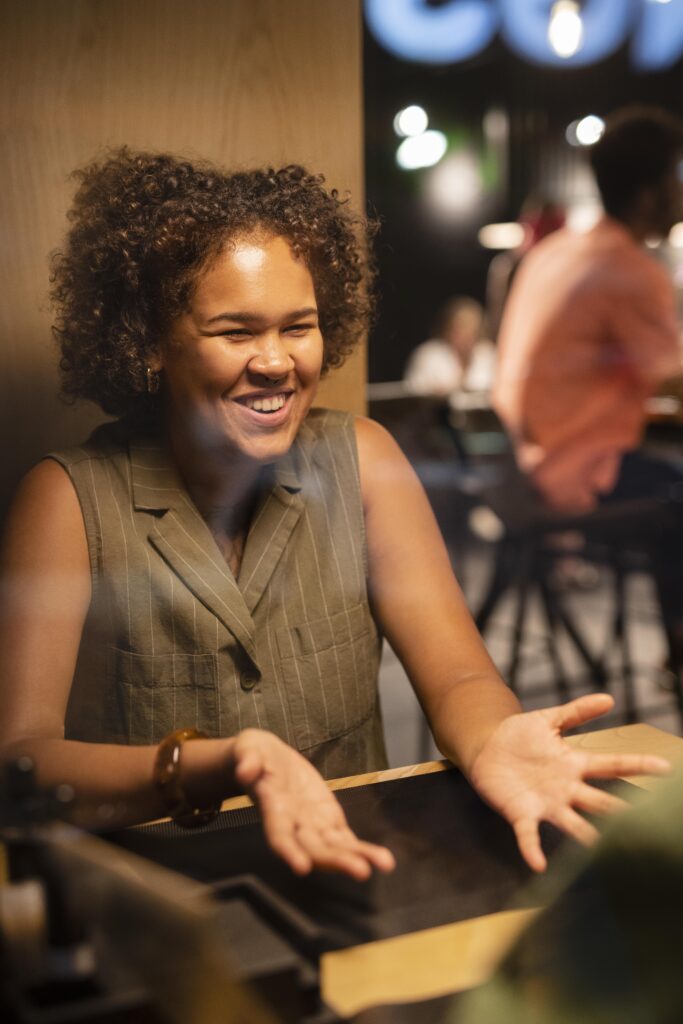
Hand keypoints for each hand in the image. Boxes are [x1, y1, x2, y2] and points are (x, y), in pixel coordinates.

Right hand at [229, 729, 395, 879]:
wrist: (265, 759)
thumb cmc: (253, 755)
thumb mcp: (247, 749)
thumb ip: (248, 759)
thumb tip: (247, 769)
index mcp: (272, 808)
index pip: (279, 834)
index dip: (289, 851)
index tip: (302, 867)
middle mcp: (293, 824)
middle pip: (314, 848)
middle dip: (336, 860)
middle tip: (360, 870)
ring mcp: (312, 824)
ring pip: (334, 846)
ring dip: (356, 857)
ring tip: (383, 864)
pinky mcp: (327, 818)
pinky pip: (344, 838)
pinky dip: (362, 849)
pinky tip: (382, 860)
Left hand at [468, 693, 670, 871]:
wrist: (485, 748)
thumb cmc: (519, 735)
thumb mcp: (547, 719)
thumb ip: (576, 712)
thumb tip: (609, 698)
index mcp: (574, 764)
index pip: (612, 766)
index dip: (637, 766)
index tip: (665, 768)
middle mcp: (566, 789)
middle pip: (598, 801)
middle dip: (619, 812)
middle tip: (644, 823)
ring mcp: (545, 804)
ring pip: (572, 824)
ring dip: (585, 837)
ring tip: (600, 850)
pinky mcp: (521, 813)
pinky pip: (529, 834)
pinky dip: (532, 849)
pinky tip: (539, 864)